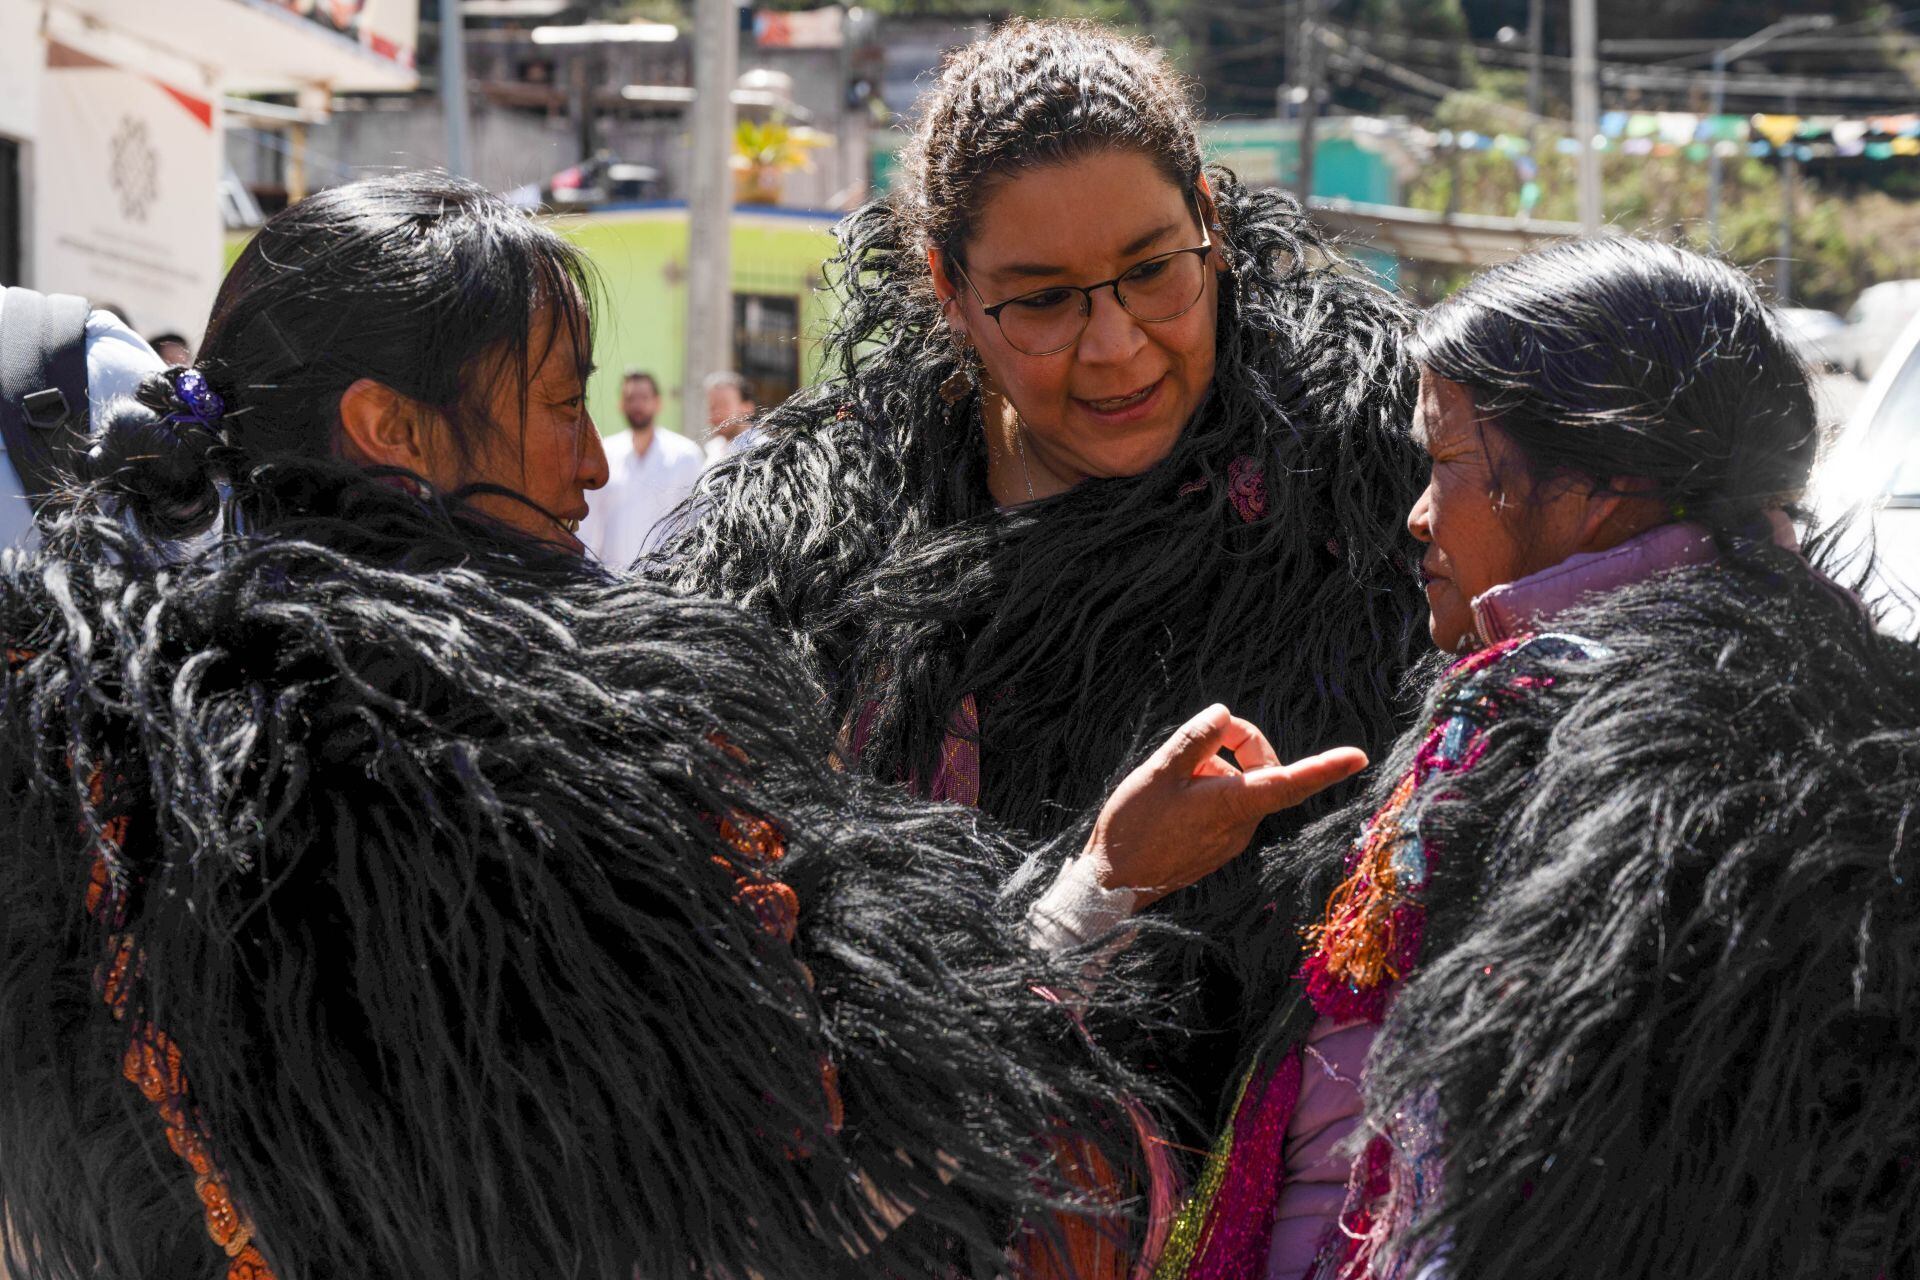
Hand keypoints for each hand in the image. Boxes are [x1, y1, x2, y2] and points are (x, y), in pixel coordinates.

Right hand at [1082, 704, 1366, 908]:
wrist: (1112, 885)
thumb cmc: (1134, 826)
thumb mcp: (1159, 771)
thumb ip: (1195, 739)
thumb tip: (1224, 715)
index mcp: (1232, 805)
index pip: (1290, 781)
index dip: (1325, 767)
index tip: (1358, 756)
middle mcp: (1240, 825)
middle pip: (1261, 770)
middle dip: (1236, 745)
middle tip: (1200, 737)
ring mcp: (1229, 840)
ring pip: (1238, 786)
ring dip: (1212, 769)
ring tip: (1169, 778)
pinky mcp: (1215, 848)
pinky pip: (1223, 806)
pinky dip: (1205, 790)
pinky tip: (1171, 796)